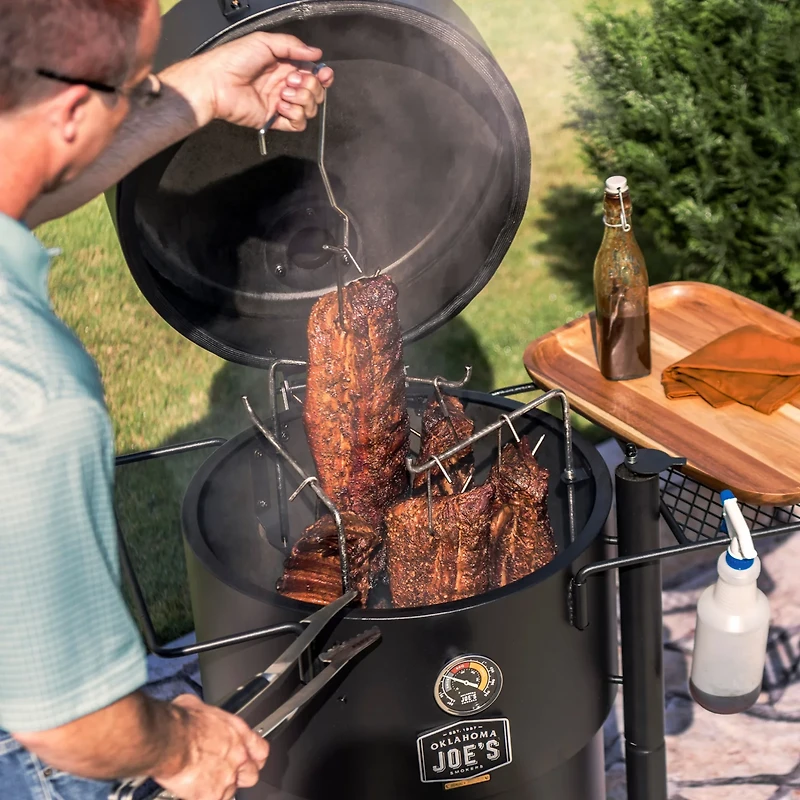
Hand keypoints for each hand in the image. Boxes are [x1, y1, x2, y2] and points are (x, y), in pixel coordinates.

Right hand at [154, 694, 269, 799]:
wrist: (169, 739)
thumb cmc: (181, 722)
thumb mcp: (200, 706)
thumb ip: (209, 718)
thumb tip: (201, 714)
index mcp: (238, 733)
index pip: (261, 751)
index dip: (254, 757)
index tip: (249, 758)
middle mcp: (238, 756)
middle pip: (252, 775)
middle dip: (240, 776)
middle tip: (225, 772)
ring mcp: (226, 778)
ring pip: (231, 791)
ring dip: (220, 787)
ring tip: (203, 780)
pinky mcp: (212, 795)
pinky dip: (203, 797)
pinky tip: (193, 790)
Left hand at [162, 32, 333, 130]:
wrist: (216, 83)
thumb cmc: (234, 59)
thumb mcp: (264, 41)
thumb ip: (292, 46)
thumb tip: (316, 53)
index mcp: (283, 66)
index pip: (313, 74)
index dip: (322, 75)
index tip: (324, 73)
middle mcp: (284, 85)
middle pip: (315, 92)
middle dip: (310, 86)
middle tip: (290, 80)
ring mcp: (280, 104)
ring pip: (310, 108)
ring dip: (302, 99)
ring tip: (284, 92)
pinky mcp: (275, 120)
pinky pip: (298, 124)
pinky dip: (295, 115)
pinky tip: (282, 106)